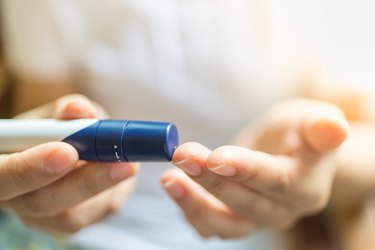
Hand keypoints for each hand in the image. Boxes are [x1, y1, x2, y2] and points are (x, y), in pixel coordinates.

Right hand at [0, 94, 137, 234]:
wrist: (64, 153)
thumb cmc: (54, 132)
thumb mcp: (56, 115)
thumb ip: (66, 111)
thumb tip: (81, 110)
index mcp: (1, 166)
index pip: (3, 176)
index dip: (30, 168)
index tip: (67, 152)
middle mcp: (16, 198)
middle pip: (41, 202)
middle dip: (85, 182)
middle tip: (122, 164)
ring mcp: (40, 218)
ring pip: (71, 215)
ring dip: (107, 188)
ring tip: (130, 163)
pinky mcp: (68, 225)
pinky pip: (95, 216)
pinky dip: (113, 193)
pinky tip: (121, 173)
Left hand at [161, 99, 347, 237]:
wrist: (291, 152)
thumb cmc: (301, 133)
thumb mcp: (315, 120)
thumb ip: (323, 127)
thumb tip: (333, 128)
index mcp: (306, 186)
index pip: (275, 180)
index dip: (246, 170)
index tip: (216, 157)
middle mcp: (282, 210)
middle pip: (245, 203)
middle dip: (210, 181)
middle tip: (182, 155)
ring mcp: (256, 219)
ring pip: (225, 223)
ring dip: (194, 203)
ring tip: (168, 178)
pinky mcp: (236, 218)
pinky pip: (211, 226)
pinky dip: (190, 211)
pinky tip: (175, 188)